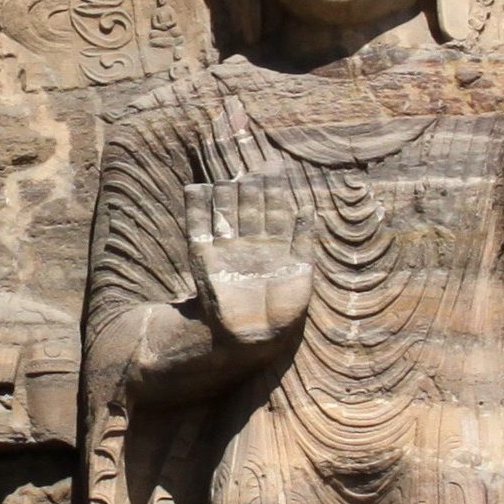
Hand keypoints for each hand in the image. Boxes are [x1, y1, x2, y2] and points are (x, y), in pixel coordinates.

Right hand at [183, 177, 312, 346]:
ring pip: (226, 212)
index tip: (275, 166)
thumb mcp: (301, 273)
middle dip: (253, 185)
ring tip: (230, 175)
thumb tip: (308, 209)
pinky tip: (196, 188)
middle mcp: (250, 243)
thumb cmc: (283, 310)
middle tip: (255, 167)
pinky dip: (196, 209)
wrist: (254, 337)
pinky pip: (198, 229)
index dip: (275, 188)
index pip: (274, 208)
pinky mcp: (205, 259)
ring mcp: (227, 249)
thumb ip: (303, 241)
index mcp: (275, 245)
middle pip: (250, 205)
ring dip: (227, 193)